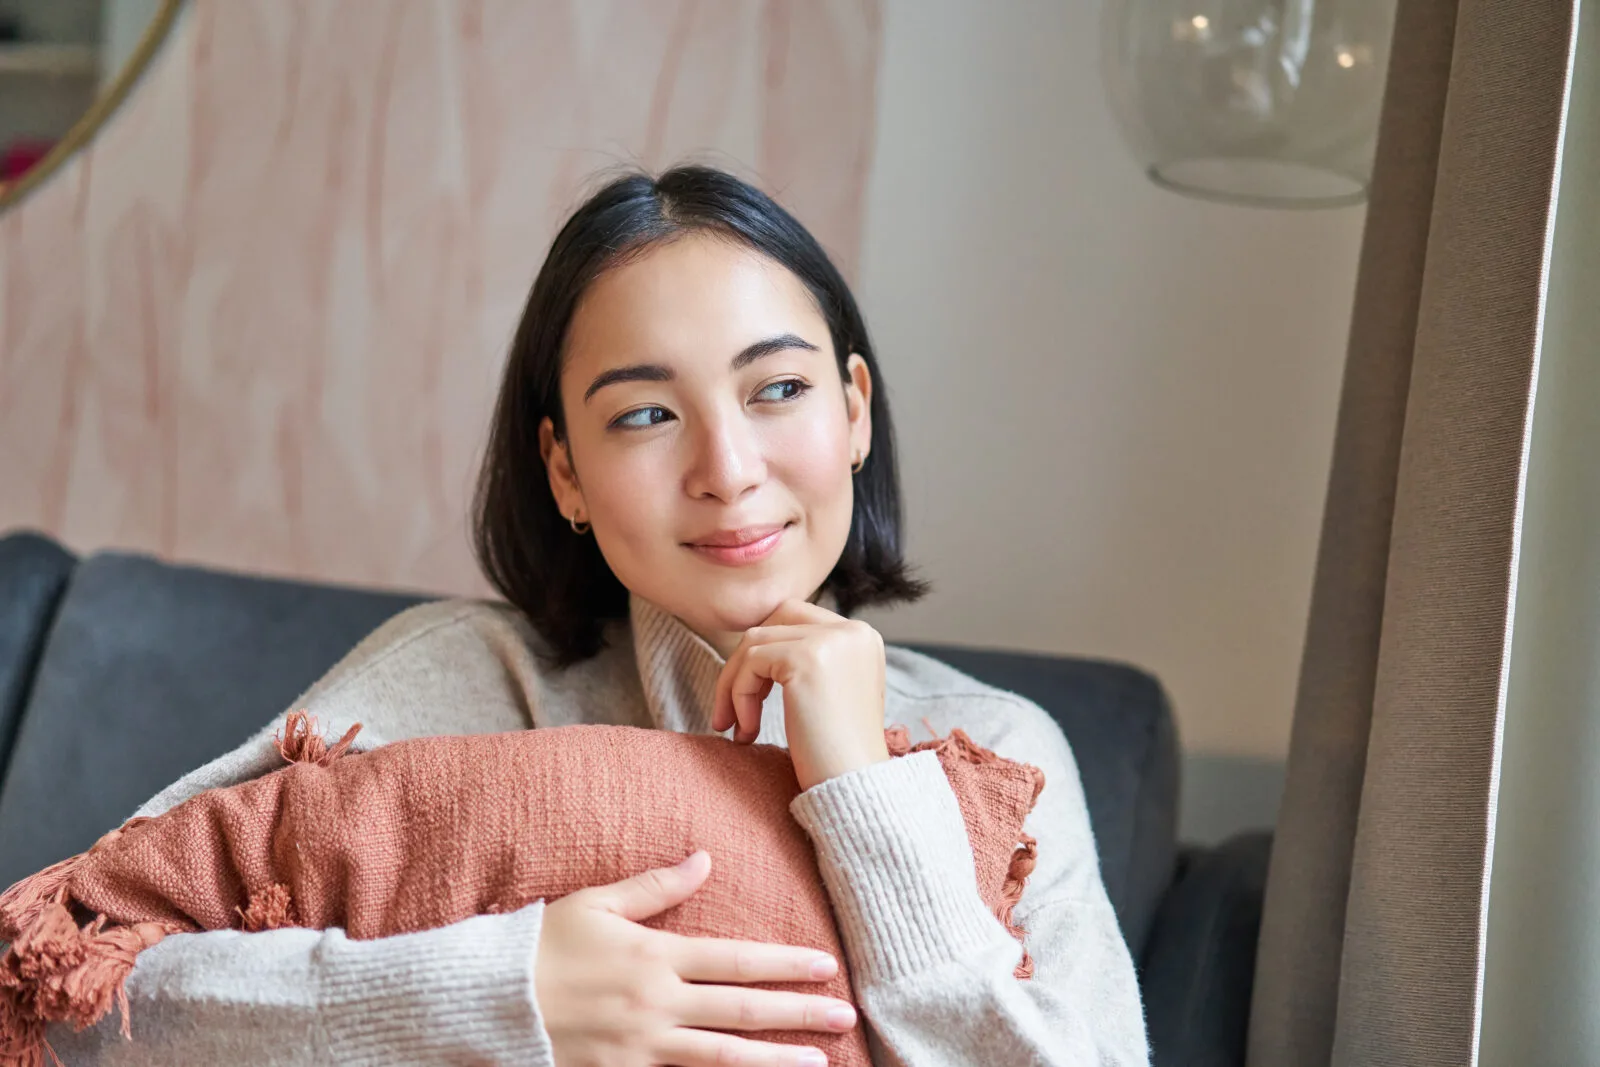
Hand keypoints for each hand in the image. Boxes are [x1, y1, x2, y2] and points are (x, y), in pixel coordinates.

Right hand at [535, 850, 855, 1066]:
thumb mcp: (595, 903)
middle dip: (798, 1013)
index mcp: (654, 956)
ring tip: (818, 1063)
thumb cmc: (541, 945)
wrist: (486, 1003)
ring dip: (774, 1060)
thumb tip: (704, 859)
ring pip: (722, 1058)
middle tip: (846, 1016)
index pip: (737, 960)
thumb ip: (654, 887)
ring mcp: (640, 1048)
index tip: (827, 966)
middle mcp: (656, 1005)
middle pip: (742, 1010)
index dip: (786, 963)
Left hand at [711, 599, 890, 791]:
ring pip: (756, 641)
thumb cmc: (836, 755)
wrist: (854, 789)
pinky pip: (751, 663)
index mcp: (861, 637)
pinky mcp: (807, 659)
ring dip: (735, 684)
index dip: (765, 654)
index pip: (796, 619)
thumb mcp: (829, 694)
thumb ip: (808, 663)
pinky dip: (738, 695)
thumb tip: (756, 652)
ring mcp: (831, 641)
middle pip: (774, 621)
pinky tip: (747, 731)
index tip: (750, 699)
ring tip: (737, 728)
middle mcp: (852, 631)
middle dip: (745, 662)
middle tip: (730, 711)